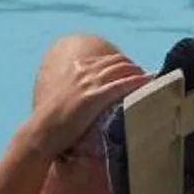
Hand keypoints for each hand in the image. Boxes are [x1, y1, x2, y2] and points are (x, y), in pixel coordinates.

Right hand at [24, 50, 149, 161]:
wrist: (40, 133)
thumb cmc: (51, 123)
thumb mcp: (64, 99)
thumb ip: (78, 93)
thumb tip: (90, 101)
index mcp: (75, 69)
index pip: (106, 60)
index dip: (123, 65)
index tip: (135, 72)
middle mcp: (82, 72)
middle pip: (117, 62)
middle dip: (134, 67)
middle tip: (148, 77)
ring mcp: (88, 84)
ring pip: (122, 70)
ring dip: (140, 72)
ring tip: (153, 80)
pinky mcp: (93, 98)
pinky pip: (122, 85)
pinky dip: (138, 81)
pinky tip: (150, 82)